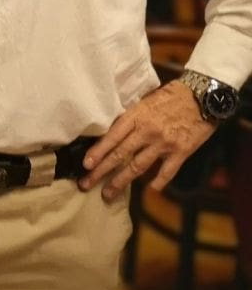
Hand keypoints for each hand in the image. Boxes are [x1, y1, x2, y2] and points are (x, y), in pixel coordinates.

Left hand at [79, 80, 214, 200]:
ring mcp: (164, 143)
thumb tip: (111, 134)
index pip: (112, 137)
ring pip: (138, 166)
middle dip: (101, 172)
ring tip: (108, 193)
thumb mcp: (144, 102)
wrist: (202, 96)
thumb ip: (130, 118)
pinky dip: (159, 181)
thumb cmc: (170, 97)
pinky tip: (151, 190)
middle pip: (120, 154)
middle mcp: (147, 131)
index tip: (85, 165)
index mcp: (136, 116)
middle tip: (86, 184)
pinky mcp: (182, 151)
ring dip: (121, 181)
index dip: (98, 152)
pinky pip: (167, 171)